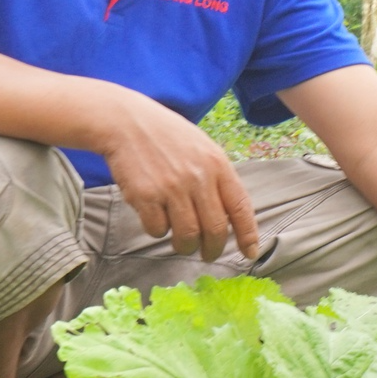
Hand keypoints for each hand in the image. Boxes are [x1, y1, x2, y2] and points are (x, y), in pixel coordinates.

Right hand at [96, 87, 259, 261]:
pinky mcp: (145, 196)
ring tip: (181, 243)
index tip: (250, 253)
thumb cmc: (167, 137)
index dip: (248, 235)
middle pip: (215, 230)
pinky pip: (158, 230)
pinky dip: (158, 231)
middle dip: (213, 249)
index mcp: (218, 164)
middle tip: (208, 254)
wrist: (126, 122)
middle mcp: (198, 178)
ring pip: (187, 236)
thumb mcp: (203, 148)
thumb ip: (218, 178)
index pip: (241, 207)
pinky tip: (155, 217)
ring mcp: (172, 188)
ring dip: (185, 246)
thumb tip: (232, 216)